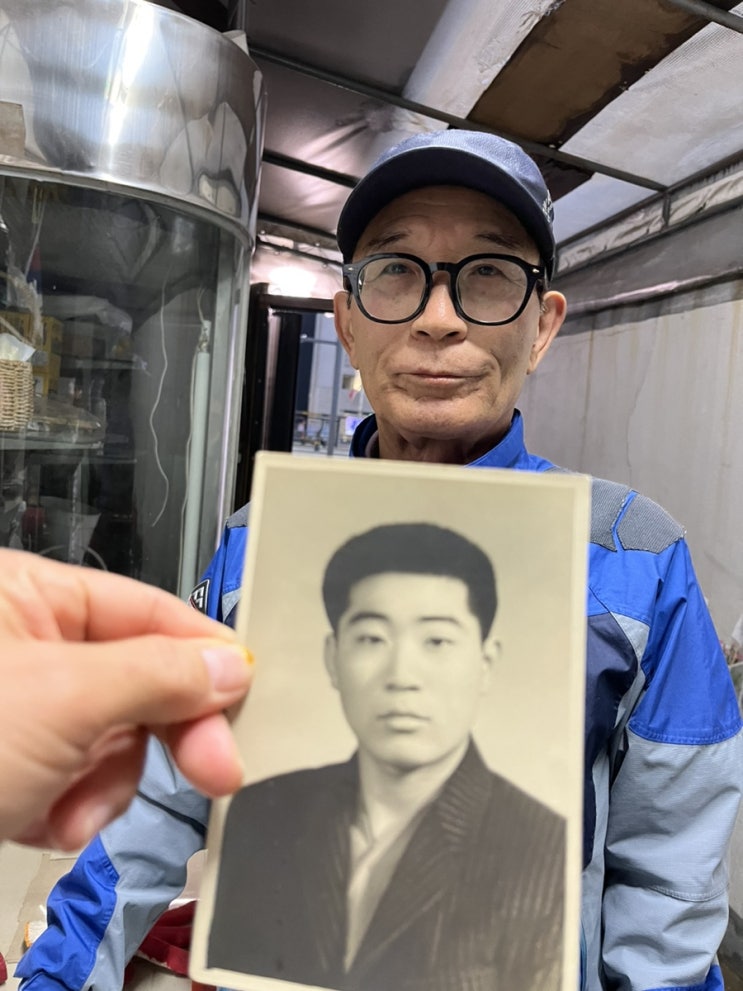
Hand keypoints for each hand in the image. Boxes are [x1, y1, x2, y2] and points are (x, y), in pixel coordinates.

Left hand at [0, 549, 251, 849]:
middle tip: (216, 772)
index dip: (203, 652)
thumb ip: (159, 674)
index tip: (248, 691)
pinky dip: (72, 808)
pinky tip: (40, 819)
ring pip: (115, 739)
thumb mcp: (63, 697)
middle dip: (163, 734)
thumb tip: (229, 665)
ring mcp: (24, 708)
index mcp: (31, 596)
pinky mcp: (14, 764)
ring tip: (66, 806)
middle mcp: (31, 645)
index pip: (148, 609)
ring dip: (105, 784)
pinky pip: (80, 779)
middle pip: (139, 679)